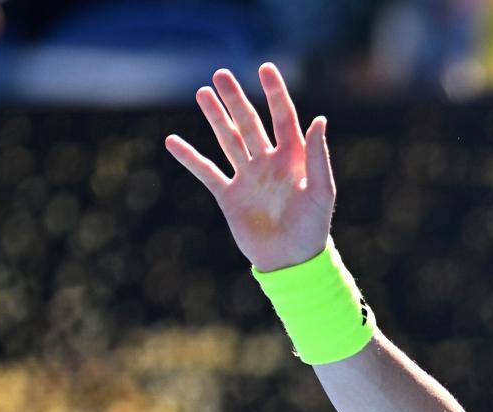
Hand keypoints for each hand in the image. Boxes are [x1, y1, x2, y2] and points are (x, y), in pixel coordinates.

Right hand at [164, 63, 334, 272]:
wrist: (291, 263)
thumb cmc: (313, 229)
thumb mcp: (321, 191)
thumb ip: (317, 156)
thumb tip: (320, 119)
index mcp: (294, 159)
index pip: (283, 117)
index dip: (275, 93)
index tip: (265, 68)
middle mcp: (269, 163)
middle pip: (250, 123)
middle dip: (236, 99)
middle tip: (220, 74)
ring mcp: (248, 178)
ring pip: (228, 140)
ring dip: (215, 117)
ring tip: (202, 93)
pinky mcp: (230, 196)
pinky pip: (206, 171)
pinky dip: (189, 157)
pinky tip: (172, 141)